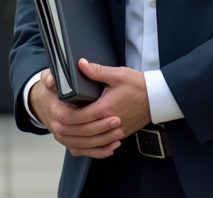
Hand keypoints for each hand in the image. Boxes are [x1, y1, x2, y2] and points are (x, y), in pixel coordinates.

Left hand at [26, 61, 150, 157]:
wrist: (158, 98)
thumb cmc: (140, 86)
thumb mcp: (118, 74)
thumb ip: (97, 71)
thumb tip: (80, 64)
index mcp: (104, 108)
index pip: (77, 117)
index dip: (63, 114)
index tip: (55, 108)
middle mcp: (108, 123)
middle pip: (79, 133)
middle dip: (64, 127)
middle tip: (54, 119)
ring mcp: (115, 132)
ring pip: (89, 143)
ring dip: (74, 139)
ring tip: (64, 129)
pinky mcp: (120, 134)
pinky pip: (100, 146)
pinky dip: (89, 147)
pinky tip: (82, 142)